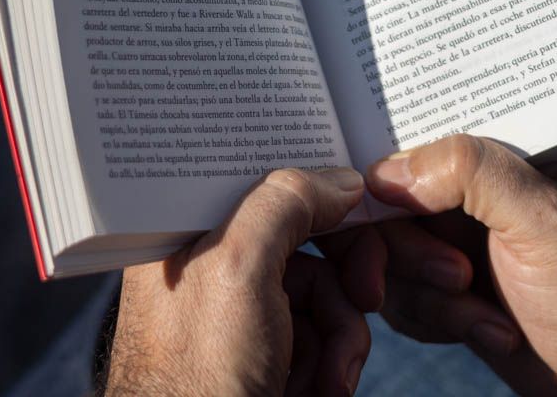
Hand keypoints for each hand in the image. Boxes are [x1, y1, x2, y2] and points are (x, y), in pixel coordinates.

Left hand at [104, 167, 386, 396]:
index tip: (363, 205)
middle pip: (307, 238)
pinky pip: (322, 337)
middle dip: (346, 277)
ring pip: (325, 293)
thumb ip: (285, 203)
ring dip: (343, 334)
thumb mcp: (238, 269)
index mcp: (186, 232)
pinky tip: (321, 389)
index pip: (264, 180)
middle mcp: (210, 265)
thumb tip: (340, 180)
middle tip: (371, 294)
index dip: (320, 191)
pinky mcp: (265, 355)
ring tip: (330, 377)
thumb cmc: (197, 376)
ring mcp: (239, 315)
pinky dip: (334, 365)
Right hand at [358, 135, 556, 396]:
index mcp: (492, 152)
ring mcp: (448, 240)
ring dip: (431, 298)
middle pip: (383, 207)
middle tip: (460, 277)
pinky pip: (397, 299)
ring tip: (488, 314)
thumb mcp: (542, 216)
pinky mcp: (440, 288)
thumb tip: (386, 172)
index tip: (386, 213)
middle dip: (413, 253)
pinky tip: (489, 330)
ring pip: (384, 258)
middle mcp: (464, 190)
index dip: (385, 180)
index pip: (411, 140)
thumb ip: (470, 172)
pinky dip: (435, 322)